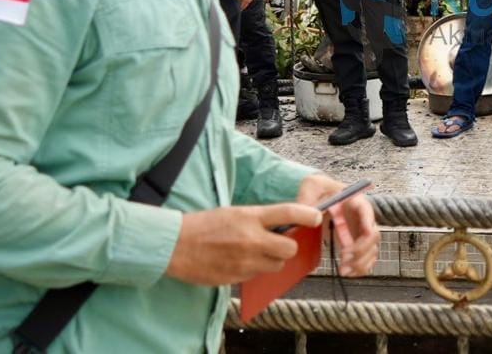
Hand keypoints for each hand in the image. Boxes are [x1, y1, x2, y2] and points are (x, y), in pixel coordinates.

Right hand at [165, 203, 322, 285]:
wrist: (175, 245)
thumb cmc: (205, 225)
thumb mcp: (235, 213)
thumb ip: (260, 219)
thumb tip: (284, 226)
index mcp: (250, 217)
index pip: (289, 212)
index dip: (308, 215)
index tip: (317, 217)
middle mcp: (251, 240)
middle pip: (289, 248)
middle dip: (289, 246)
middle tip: (280, 242)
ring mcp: (244, 261)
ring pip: (276, 265)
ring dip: (273, 260)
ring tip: (257, 252)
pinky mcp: (236, 278)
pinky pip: (258, 276)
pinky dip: (256, 270)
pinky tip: (241, 261)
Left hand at [296, 173, 379, 275]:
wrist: (320, 199)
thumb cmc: (319, 189)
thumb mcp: (312, 185)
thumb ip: (308, 194)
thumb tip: (307, 212)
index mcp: (354, 200)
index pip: (365, 209)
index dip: (368, 221)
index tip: (366, 232)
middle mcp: (362, 217)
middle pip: (372, 234)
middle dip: (361, 248)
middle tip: (345, 256)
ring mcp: (360, 233)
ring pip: (371, 250)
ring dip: (361, 262)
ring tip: (343, 269)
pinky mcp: (356, 244)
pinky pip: (366, 259)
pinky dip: (360, 268)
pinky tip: (346, 271)